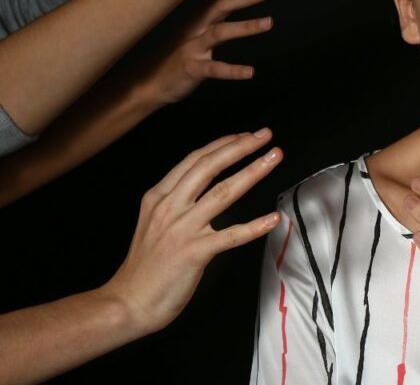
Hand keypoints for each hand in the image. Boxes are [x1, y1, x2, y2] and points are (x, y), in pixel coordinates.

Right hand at [101, 131, 282, 334]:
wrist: (127, 302)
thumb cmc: (145, 266)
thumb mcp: (153, 221)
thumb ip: (176, 201)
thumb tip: (204, 184)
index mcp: (159, 197)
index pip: (195, 160)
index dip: (223, 144)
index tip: (245, 135)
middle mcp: (170, 207)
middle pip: (210, 167)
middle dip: (240, 147)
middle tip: (265, 135)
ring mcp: (182, 229)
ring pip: (223, 192)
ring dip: (253, 171)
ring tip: (274, 157)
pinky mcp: (194, 252)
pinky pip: (231, 235)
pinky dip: (255, 226)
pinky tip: (273, 218)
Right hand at [138, 0, 272, 105]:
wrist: (149, 81)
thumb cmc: (179, 51)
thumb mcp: (199, 27)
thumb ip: (219, 9)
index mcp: (200, 15)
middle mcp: (196, 26)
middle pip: (221, 5)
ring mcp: (192, 46)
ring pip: (219, 32)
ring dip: (245, 26)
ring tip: (269, 22)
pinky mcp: (192, 68)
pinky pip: (214, 69)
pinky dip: (232, 70)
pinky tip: (250, 72)